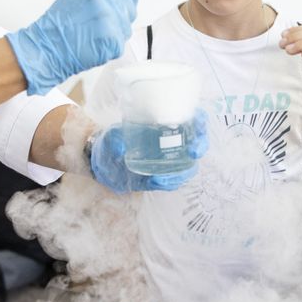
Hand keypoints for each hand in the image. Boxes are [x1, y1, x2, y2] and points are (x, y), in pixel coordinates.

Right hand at [7, 0, 140, 93]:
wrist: (46, 46)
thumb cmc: (62, 22)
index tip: (112, 4)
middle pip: (130, 7)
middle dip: (117, 18)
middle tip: (94, 24)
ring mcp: (108, 15)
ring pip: (126, 26)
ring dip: (114, 33)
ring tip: (92, 34)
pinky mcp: (112, 36)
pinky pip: (120, 43)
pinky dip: (109, 48)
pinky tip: (93, 44)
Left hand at [89, 109, 210, 192]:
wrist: (101, 164)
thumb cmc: (110, 142)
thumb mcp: (110, 136)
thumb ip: (115, 139)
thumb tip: (121, 147)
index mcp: (164, 125)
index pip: (191, 119)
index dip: (200, 121)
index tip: (199, 123)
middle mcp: (171, 143)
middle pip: (197, 142)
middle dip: (200, 146)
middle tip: (193, 151)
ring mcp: (167, 162)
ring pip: (188, 165)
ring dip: (184, 170)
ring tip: (169, 174)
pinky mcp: (160, 178)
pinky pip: (171, 182)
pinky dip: (168, 183)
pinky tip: (158, 181)